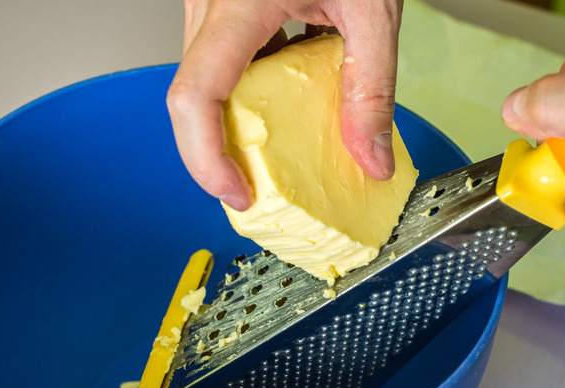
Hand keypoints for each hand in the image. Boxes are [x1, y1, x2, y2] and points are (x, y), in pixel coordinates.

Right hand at [167, 0, 403, 210]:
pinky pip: (218, 67)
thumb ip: (372, 88)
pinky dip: (245, 98)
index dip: (204, 157)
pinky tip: (282, 103)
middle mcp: (209, 5)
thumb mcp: (372, 10)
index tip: (237, 192)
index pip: (194, 93)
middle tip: (258, 185)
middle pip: (192, 99)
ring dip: (232, 127)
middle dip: (219, 152)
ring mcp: (208, 6)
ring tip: (275, 149)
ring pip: (201, 86)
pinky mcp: (220, 12)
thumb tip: (370, 157)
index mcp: (238, 3)